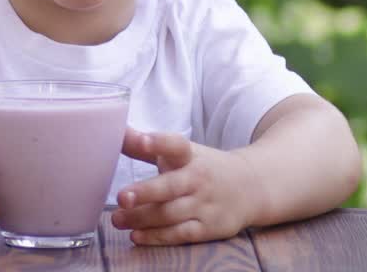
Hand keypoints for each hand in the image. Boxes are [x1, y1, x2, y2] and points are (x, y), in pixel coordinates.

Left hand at [110, 127, 261, 245]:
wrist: (251, 188)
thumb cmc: (203, 167)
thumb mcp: (180, 152)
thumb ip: (145, 145)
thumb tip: (114, 129)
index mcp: (190, 155)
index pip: (176, 145)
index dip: (159, 142)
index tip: (142, 140)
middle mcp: (198, 179)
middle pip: (171, 186)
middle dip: (146, 192)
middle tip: (122, 197)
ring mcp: (204, 205)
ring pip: (171, 214)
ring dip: (142, 218)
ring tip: (117, 219)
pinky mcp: (208, 228)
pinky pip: (180, 234)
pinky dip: (158, 237)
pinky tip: (136, 235)